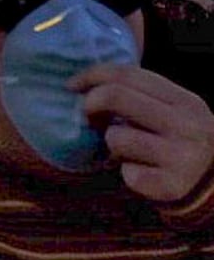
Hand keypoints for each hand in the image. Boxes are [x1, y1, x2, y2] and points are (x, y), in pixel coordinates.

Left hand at [71, 63, 213, 201]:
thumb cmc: (177, 142)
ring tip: (128, 151)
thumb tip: (84, 83)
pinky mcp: (172, 185)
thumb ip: (138, 95)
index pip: (128, 74)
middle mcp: (188, 126)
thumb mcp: (170, 112)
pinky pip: (127, 173)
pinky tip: (142, 173)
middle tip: (89, 118)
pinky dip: (127, 175)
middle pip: (116, 97)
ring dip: (113, 145)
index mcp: (185, 101)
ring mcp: (183, 157)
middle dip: (90, 105)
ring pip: (116, 137)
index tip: (72, 85)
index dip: (92, 75)